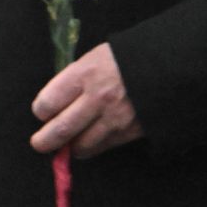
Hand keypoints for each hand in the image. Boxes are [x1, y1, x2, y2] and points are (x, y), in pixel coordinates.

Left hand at [31, 42, 142, 157]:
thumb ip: (74, 80)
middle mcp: (97, 98)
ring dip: (70, 147)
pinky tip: (88, 142)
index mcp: (85, 74)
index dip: (41, 110)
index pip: (49, 102)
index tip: (42, 112)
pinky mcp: (129, 133)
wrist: (166, 68)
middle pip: (61, 129)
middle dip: (45, 140)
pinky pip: (102, 147)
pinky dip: (91, 148)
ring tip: (66, 144)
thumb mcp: (93, 58)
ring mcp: (114, 118)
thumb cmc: (123, 60)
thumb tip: (55, 102)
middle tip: (39, 143)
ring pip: (81, 145)